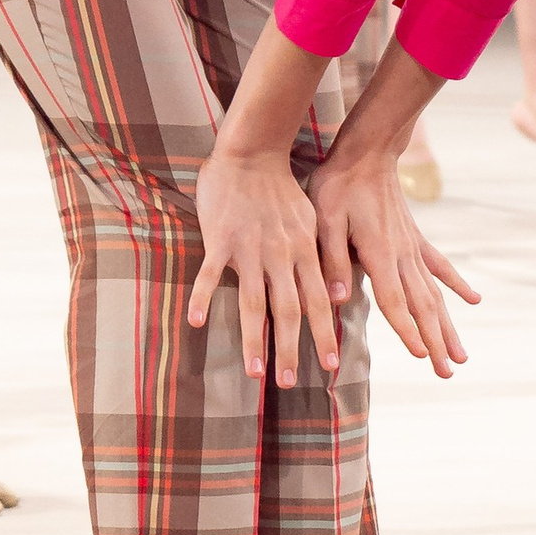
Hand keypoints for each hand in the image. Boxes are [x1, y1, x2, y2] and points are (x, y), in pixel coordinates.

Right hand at [189, 142, 337, 387]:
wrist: (251, 152)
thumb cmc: (281, 188)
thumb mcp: (312, 220)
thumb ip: (323, 256)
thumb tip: (341, 292)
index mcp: (304, 251)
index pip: (318, 301)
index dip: (323, 334)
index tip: (328, 366)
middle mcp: (280, 256)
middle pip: (288, 311)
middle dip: (290, 349)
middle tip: (289, 382)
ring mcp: (249, 249)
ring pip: (253, 303)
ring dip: (254, 340)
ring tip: (253, 372)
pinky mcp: (220, 240)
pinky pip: (210, 274)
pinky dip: (201, 298)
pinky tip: (194, 322)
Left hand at [305, 140, 477, 379]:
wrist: (366, 152)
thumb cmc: (338, 186)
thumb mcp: (323, 220)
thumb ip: (331, 260)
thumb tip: (335, 299)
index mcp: (380, 255)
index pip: (395, 302)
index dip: (407, 331)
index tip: (422, 357)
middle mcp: (402, 255)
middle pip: (422, 307)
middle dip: (435, 341)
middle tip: (448, 373)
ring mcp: (412, 247)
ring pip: (435, 294)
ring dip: (448, 326)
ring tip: (462, 355)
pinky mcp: (415, 238)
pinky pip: (440, 265)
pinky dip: (456, 284)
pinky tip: (473, 301)